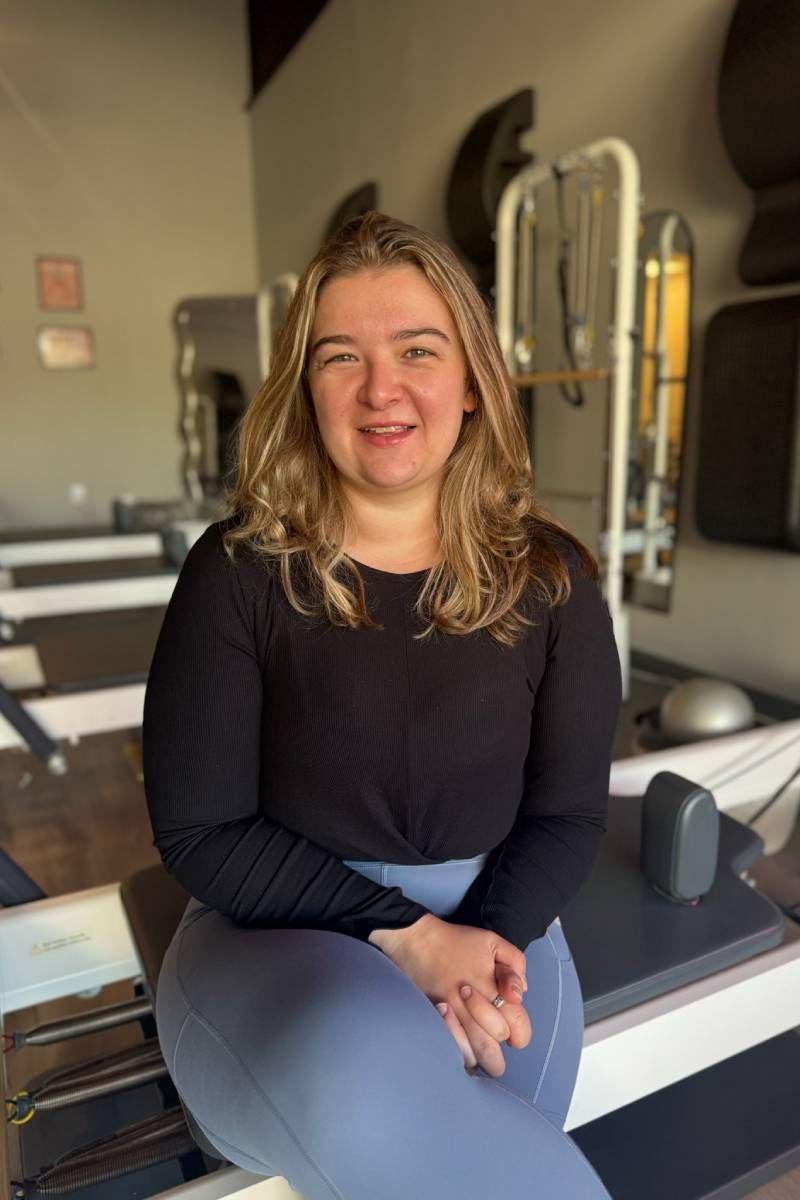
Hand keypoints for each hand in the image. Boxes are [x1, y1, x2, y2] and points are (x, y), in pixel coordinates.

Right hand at [369, 915, 530, 1076]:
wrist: (417, 942)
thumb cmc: (456, 942)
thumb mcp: (493, 941)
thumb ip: (516, 963)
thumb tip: (520, 994)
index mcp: (492, 992)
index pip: (518, 1030)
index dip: (519, 1032)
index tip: (511, 1023)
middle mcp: (472, 1012)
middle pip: (495, 1055)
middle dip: (499, 1050)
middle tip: (493, 1034)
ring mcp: (451, 1022)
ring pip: (472, 1060)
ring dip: (479, 1057)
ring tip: (479, 1045)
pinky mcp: (434, 1025)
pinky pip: (450, 1053)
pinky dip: (459, 1055)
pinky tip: (462, 1044)